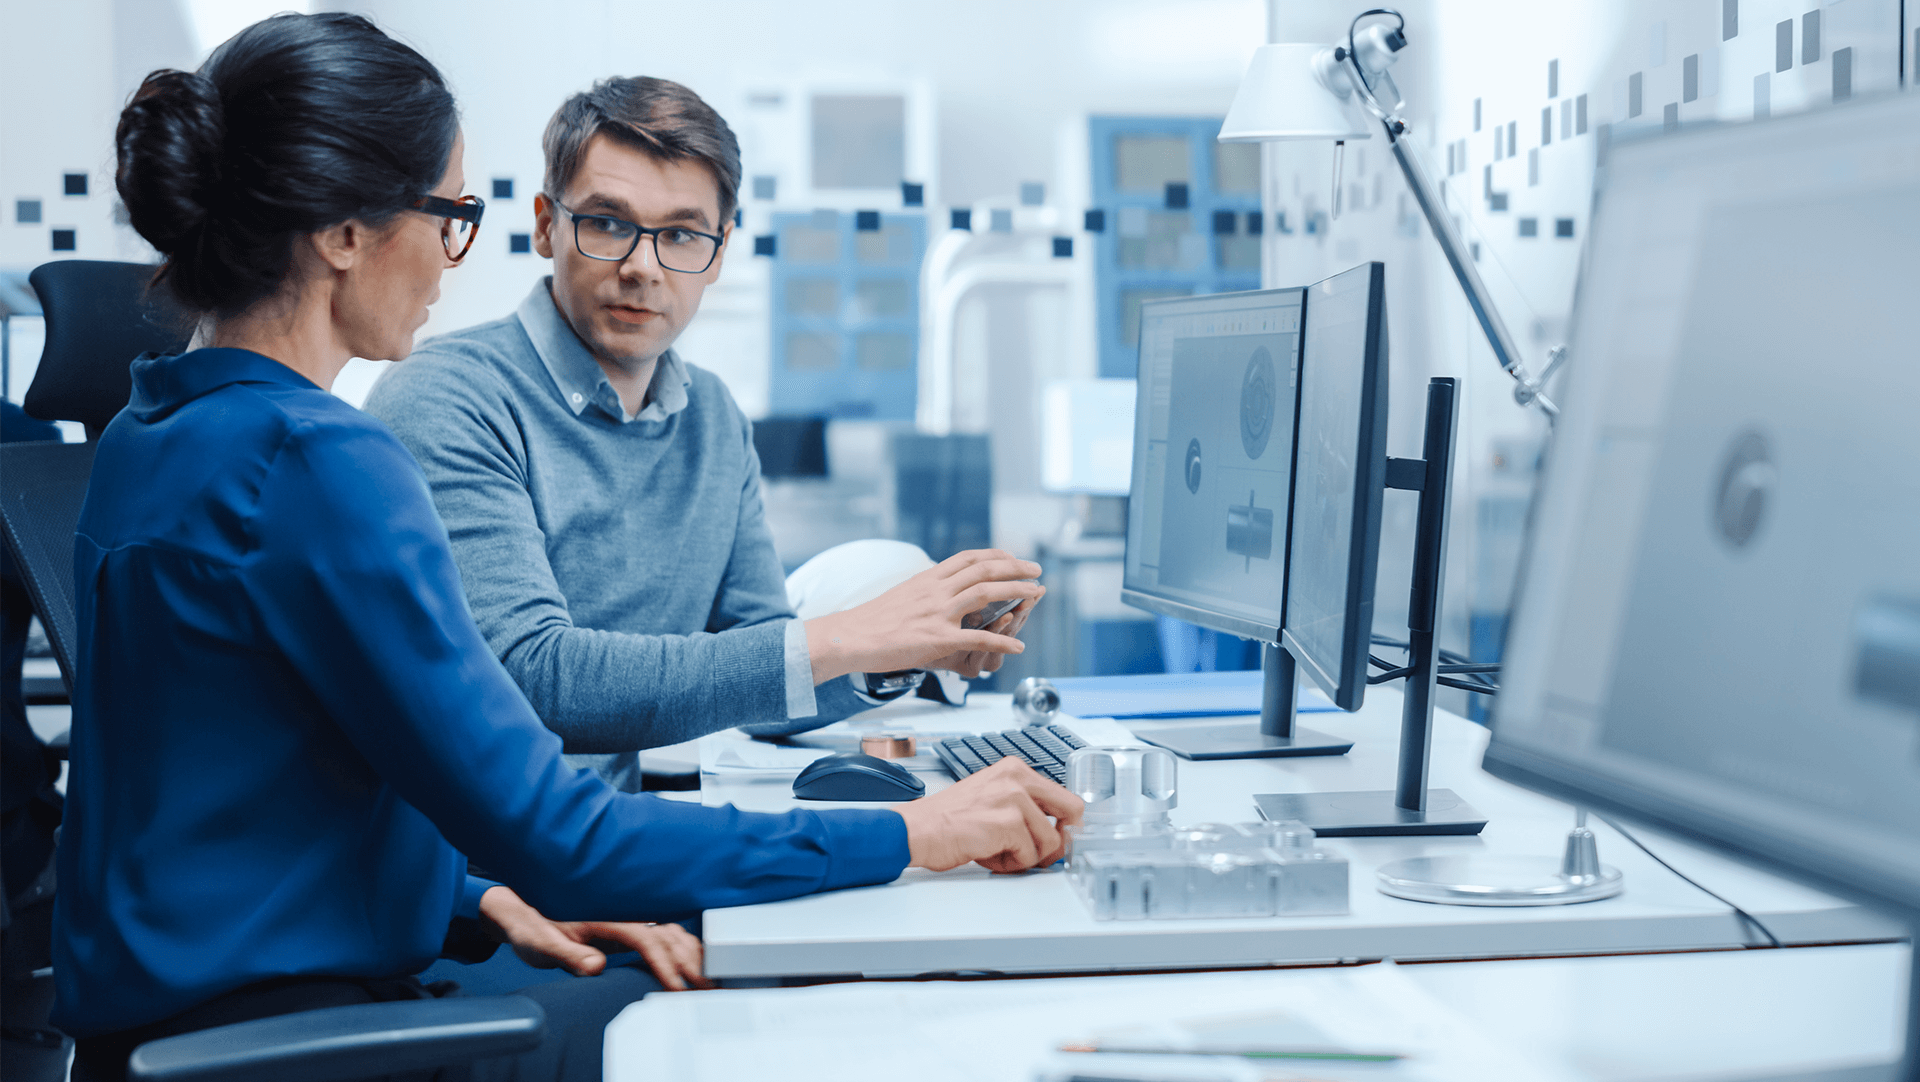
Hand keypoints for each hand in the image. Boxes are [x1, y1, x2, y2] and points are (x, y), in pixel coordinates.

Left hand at [477, 886, 712, 990]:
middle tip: (706, 988)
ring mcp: (627, 920)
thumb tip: (596, 965)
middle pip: (667, 934)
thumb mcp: (541, 944)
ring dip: (692, 954)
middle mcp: (622, 915)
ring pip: (671, 932)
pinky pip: (664, 935)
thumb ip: (568, 955)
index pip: (646, 938)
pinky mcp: (628, 928)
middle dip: (689, 961)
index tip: (676, 986)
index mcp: (605, 917)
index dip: (664, 962)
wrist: (523, 910)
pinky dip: (684, 948)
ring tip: (708, 979)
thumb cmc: (532, 927)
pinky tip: (694, 962)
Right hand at [807, 549, 1043, 683]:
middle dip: (1016, 568)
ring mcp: (938, 613)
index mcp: (929, 578)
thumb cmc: (873, 620)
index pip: (969, 558)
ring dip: (1017, 592)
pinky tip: (1018, 646)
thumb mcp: (902, 593)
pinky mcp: (937, 638)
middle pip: (985, 570)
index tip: (1013, 558)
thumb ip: (927, 589)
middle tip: (1037, 570)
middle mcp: (936, 589)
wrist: (850, 636)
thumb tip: (943, 588)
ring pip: (987, 594)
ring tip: (1036, 595)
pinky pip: (978, 637)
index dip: (996, 556)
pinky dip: (1003, 640)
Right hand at [891, 757, 1084, 872]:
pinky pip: (1029, 855)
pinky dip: (1011, 864)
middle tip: (1038, 852)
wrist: (916, 830)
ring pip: (1050, 841)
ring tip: (998, 852)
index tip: (1052, 839)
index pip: (1065, 796)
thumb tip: (1058, 834)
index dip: (1062, 825)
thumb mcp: (992, 800)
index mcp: (1015, 769)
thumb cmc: (947, 820)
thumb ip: (1025, 808)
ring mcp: (1013, 798)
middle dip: (1058, 839)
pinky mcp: (1007, 822)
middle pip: (1072, 811)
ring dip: (1026, 856)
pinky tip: (989, 855)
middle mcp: (1017, 777)